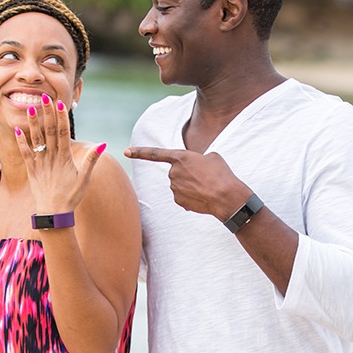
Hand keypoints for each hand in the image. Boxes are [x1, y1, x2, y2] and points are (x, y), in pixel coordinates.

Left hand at [17, 95, 105, 212]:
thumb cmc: (71, 196)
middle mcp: (52, 159)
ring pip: (36, 140)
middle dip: (47, 114)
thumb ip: (91, 160)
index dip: (62, 117)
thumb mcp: (84, 179)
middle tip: (44, 97)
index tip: (60, 103)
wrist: (54, 213)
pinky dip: (21, 142)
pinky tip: (17, 130)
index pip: (63, 133)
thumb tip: (102, 144)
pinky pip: (25, 154)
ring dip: (33, 124)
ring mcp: (40, 164)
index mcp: (65, 159)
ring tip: (30, 108)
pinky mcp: (31, 170)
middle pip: (49, 132)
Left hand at [124, 146, 249, 220]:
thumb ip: (196, 159)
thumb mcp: (212, 157)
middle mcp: (173, 173)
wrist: (226, 196)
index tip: (126, 151)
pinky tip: (203, 197)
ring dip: (192, 186)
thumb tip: (193, 170)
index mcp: (180, 157)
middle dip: (188, 175)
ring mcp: (174, 188)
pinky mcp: (178, 201)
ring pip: (180, 185)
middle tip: (205, 177)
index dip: (139, 152)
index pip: (155, 154)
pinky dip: (192, 197)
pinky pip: (183, 197)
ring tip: (206, 187)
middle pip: (176, 172)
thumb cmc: (221, 174)